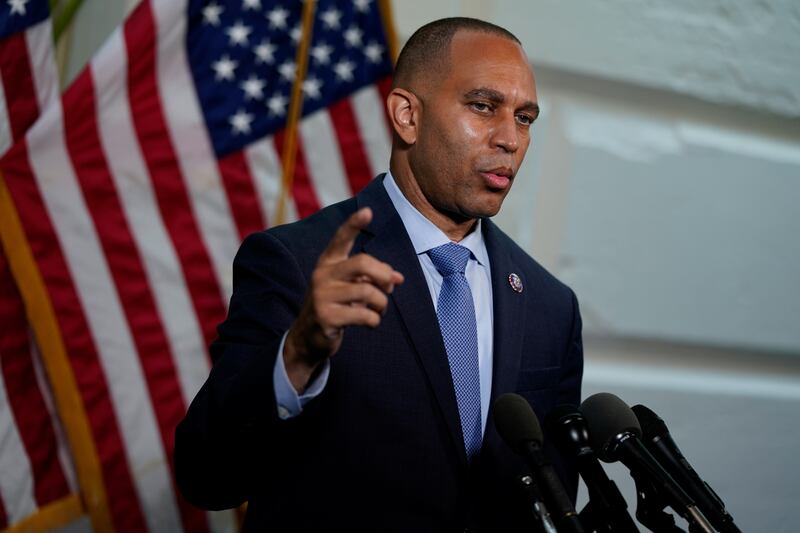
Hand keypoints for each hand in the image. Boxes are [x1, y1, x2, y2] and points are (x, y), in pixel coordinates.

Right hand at [283, 207, 403, 391]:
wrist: (308, 337)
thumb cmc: (336, 306)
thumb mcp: (351, 286)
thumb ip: (372, 277)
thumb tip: (398, 278)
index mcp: (328, 262)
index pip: (340, 238)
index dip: (354, 224)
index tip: (368, 211)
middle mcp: (322, 275)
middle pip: (362, 263)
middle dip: (384, 275)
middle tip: (391, 287)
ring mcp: (322, 296)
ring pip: (367, 291)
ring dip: (382, 303)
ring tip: (379, 310)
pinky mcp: (326, 317)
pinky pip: (364, 315)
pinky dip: (375, 320)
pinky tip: (370, 322)